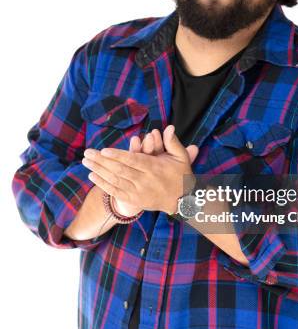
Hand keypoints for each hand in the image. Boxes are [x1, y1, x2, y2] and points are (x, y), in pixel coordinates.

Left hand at [82, 125, 199, 215]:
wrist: (182, 201)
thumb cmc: (180, 175)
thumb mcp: (181, 157)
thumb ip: (173, 142)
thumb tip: (169, 127)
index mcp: (155, 168)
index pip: (133, 161)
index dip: (118, 156)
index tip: (104, 150)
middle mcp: (145, 181)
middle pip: (120, 170)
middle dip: (102, 161)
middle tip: (87, 152)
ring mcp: (138, 192)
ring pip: (115, 181)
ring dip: (99, 171)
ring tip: (85, 162)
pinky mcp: (134, 200)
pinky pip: (116, 192)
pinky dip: (103, 184)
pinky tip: (92, 176)